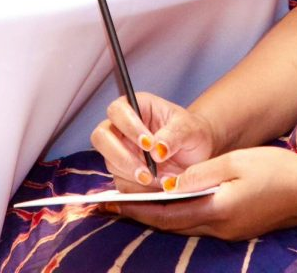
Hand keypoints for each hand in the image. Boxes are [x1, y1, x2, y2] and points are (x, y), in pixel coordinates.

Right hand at [91, 92, 219, 192]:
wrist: (196, 155)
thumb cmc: (191, 133)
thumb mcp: (190, 129)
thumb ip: (174, 135)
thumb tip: (157, 150)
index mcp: (136, 107)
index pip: (117, 111)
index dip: (128, 126)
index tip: (148, 143)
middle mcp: (122, 128)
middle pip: (101, 137)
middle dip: (121, 156)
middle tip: (146, 171)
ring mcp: (120, 151)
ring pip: (110, 163)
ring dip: (131, 175)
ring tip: (159, 180)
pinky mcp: (123, 173)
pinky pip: (120, 183)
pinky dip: (137, 189)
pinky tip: (157, 187)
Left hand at [107, 146, 296, 240]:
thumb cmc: (278, 171)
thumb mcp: (237, 162)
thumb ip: (202, 174)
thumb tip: (170, 184)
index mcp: (218, 210)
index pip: (168, 215)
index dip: (138, 210)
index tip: (113, 203)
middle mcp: (220, 228)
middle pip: (171, 224)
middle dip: (140, 215)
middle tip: (111, 204)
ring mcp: (229, 231)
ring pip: (184, 225)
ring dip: (157, 215)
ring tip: (131, 203)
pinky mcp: (235, 227)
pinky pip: (198, 223)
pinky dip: (177, 214)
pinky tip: (167, 203)